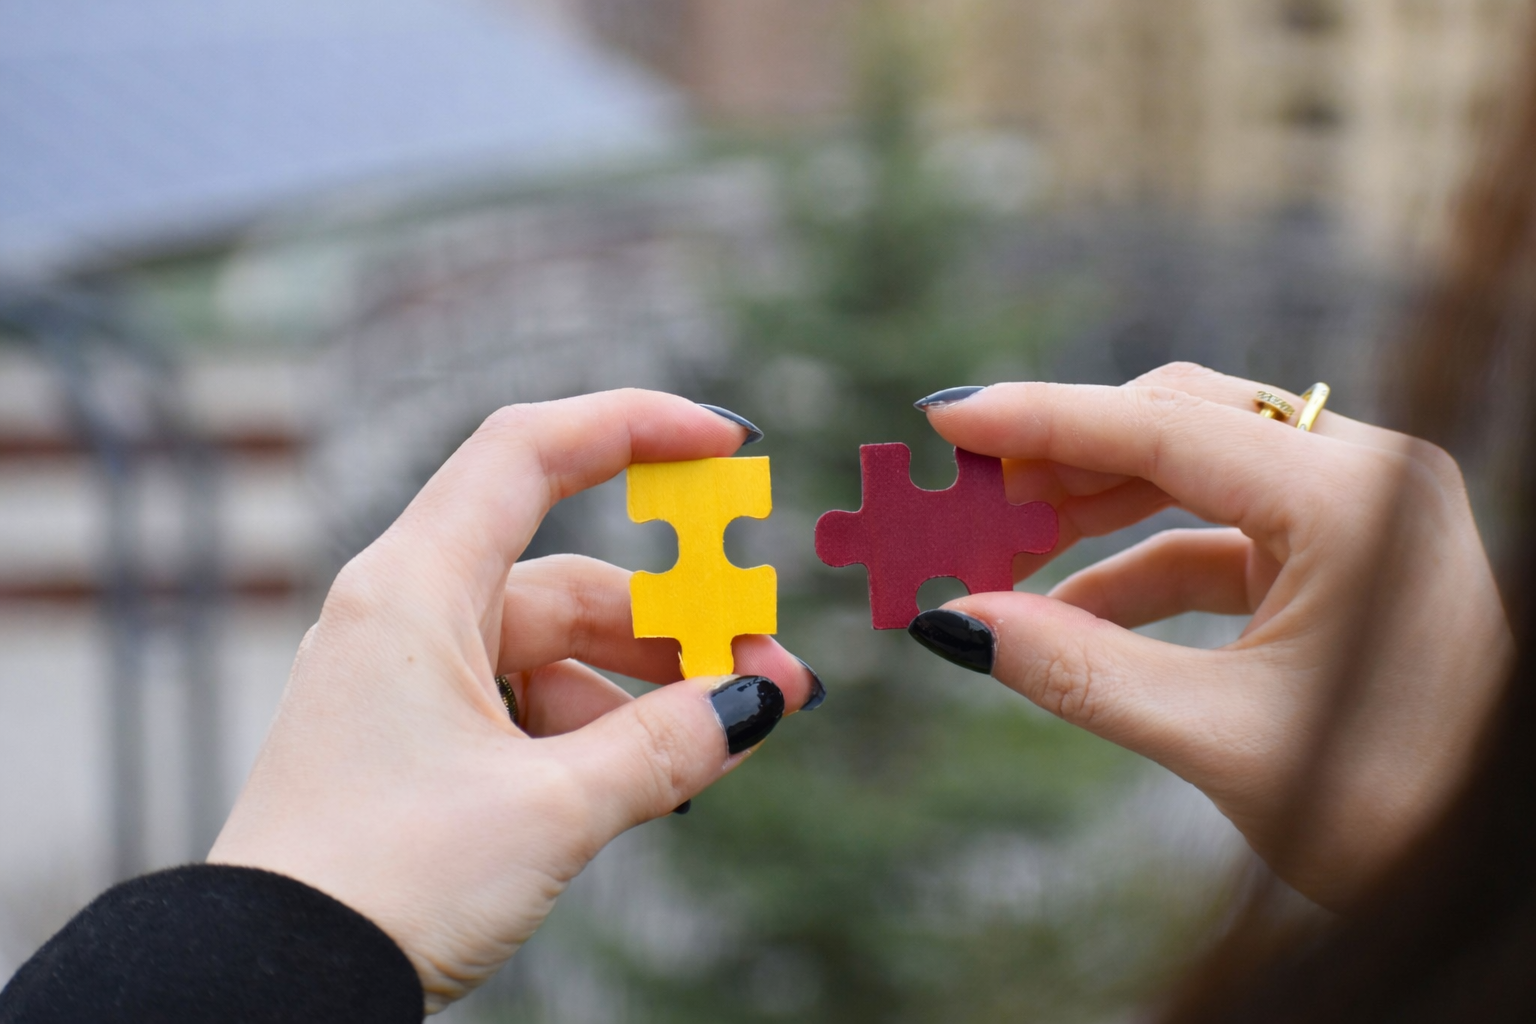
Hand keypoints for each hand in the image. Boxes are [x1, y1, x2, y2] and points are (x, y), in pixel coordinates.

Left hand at [208, 390, 818, 1011]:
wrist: (269, 987)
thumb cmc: (381, 884)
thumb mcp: (550, 809)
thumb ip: (667, 746)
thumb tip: (757, 701)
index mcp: (414, 590)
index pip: (530, 453)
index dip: (634, 425)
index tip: (727, 443)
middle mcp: (408, 615)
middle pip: (570, 574)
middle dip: (679, 619)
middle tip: (770, 665)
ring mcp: (412, 678)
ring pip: (558, 646)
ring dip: (649, 685)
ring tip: (729, 733)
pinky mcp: (420, 737)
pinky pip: (530, 702)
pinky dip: (599, 726)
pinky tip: (656, 774)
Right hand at [911, 363, 1512, 908]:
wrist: (1484, 863)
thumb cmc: (1390, 808)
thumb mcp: (1219, 736)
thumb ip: (1078, 670)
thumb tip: (955, 623)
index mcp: (1352, 500)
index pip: (1165, 427)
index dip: (1043, 420)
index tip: (946, 418)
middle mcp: (1364, 478)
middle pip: (1177, 425)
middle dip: (1063, 459)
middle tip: (964, 492)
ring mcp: (1357, 514)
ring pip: (1192, 472)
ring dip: (1092, 510)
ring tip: (1000, 546)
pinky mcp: (1342, 556)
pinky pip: (1218, 535)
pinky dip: (1138, 566)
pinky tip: (1065, 611)